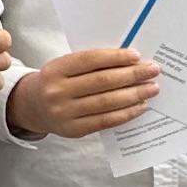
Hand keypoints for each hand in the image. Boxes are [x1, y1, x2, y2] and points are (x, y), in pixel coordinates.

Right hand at [9, 47, 158, 142]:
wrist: (33, 107)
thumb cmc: (57, 82)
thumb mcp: (64, 67)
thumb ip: (90, 64)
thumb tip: (130, 62)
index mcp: (55, 70)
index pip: (90, 60)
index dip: (115, 57)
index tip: (136, 56)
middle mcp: (57, 91)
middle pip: (102, 81)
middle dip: (132, 75)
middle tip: (153, 70)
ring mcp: (64, 113)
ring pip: (107, 102)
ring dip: (134, 94)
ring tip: (152, 88)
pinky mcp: (74, 130)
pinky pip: (106, 121)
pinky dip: (126, 113)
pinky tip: (140, 106)